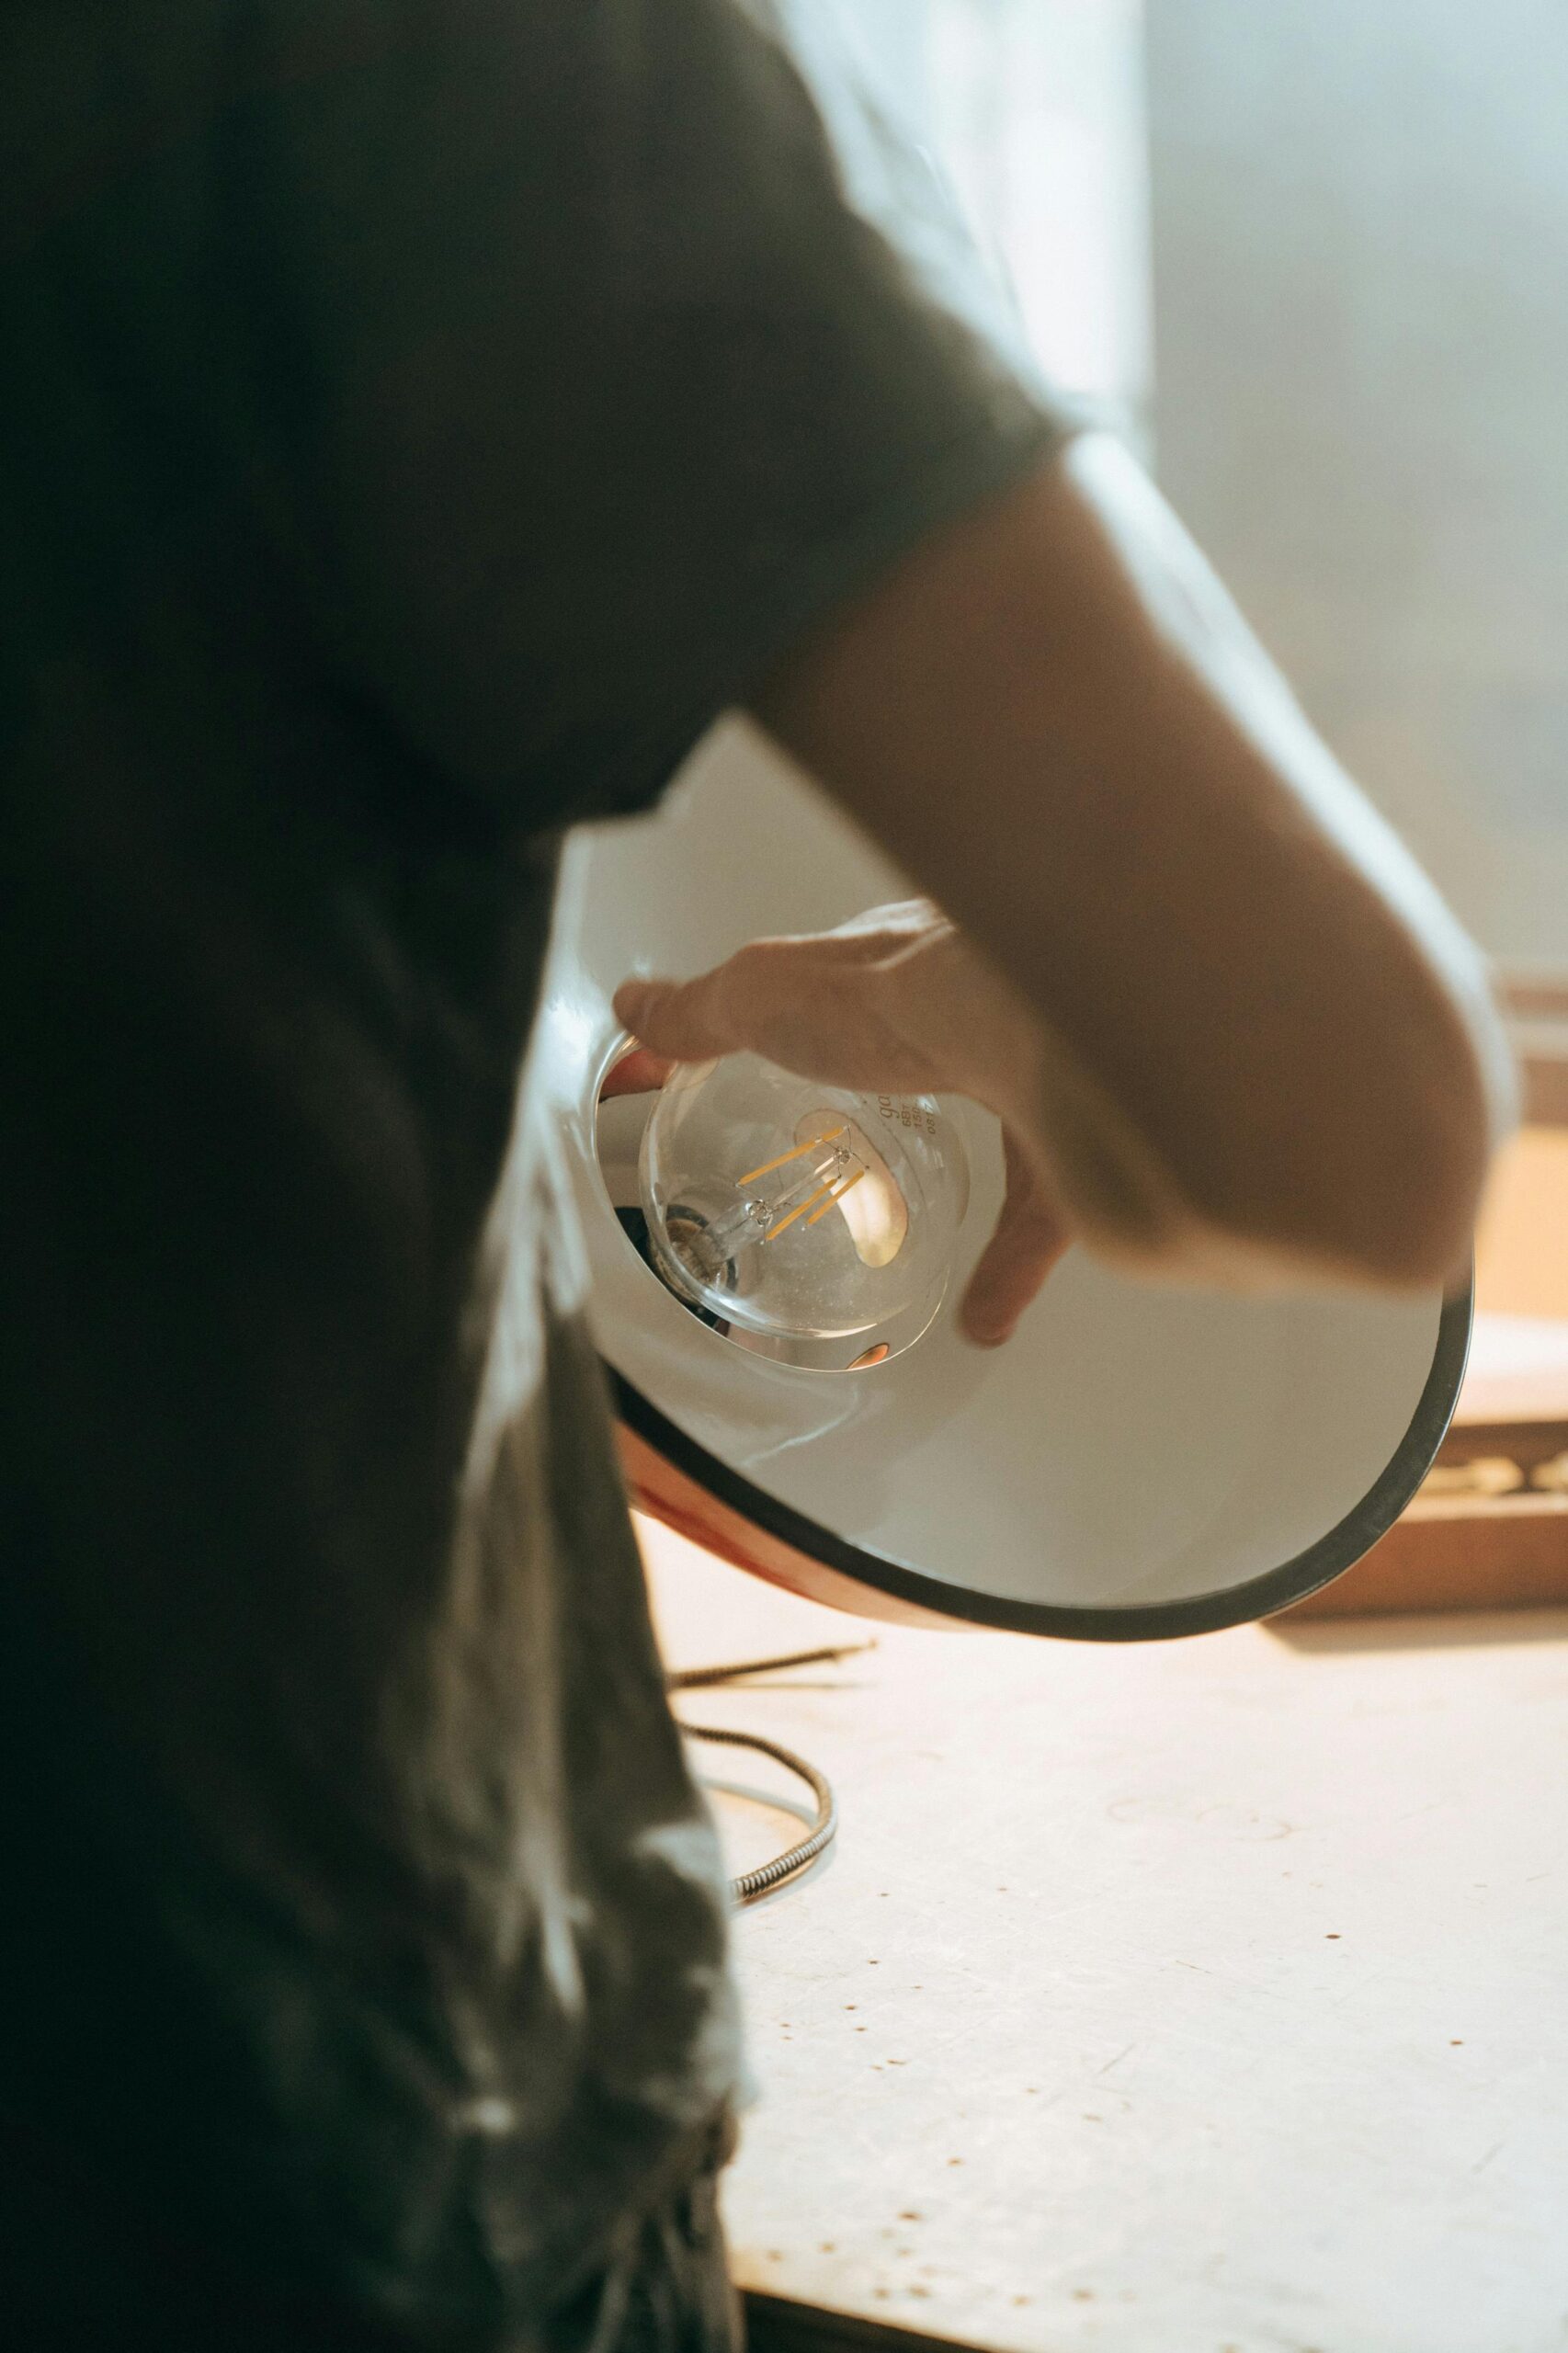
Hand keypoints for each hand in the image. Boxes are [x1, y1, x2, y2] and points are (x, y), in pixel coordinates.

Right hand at [612, 903, 1069, 1345]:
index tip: (812, 1060)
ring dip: (968, 1187)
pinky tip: (981, 1314)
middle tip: (876, 1148)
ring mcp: (1044, 1080)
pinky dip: (1009, 1271)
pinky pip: (1046, 1219)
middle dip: (924, 1095)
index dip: (841, 1015)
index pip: (875, 984)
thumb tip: (641, 1009)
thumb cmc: (906, 992)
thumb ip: (705, 1007)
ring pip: (1015, 1130)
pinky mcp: (1078, 1150)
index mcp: (915, 967)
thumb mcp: (768, 990)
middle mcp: (988, 1019)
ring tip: (919, 1234)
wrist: (1026, 1028)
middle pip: (956, 1054)